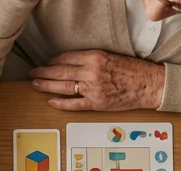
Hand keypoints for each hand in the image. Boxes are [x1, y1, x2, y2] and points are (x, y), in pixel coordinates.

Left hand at [30, 50, 164, 111]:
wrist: (148, 85)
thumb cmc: (132, 70)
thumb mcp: (110, 56)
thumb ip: (91, 59)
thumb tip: (71, 62)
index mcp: (95, 58)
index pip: (66, 58)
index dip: (53, 61)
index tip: (47, 62)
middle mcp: (91, 73)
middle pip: (60, 72)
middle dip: (43, 73)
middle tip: (33, 73)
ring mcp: (92, 89)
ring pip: (63, 87)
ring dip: (46, 86)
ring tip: (35, 84)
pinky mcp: (96, 103)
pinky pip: (73, 104)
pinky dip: (60, 103)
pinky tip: (51, 101)